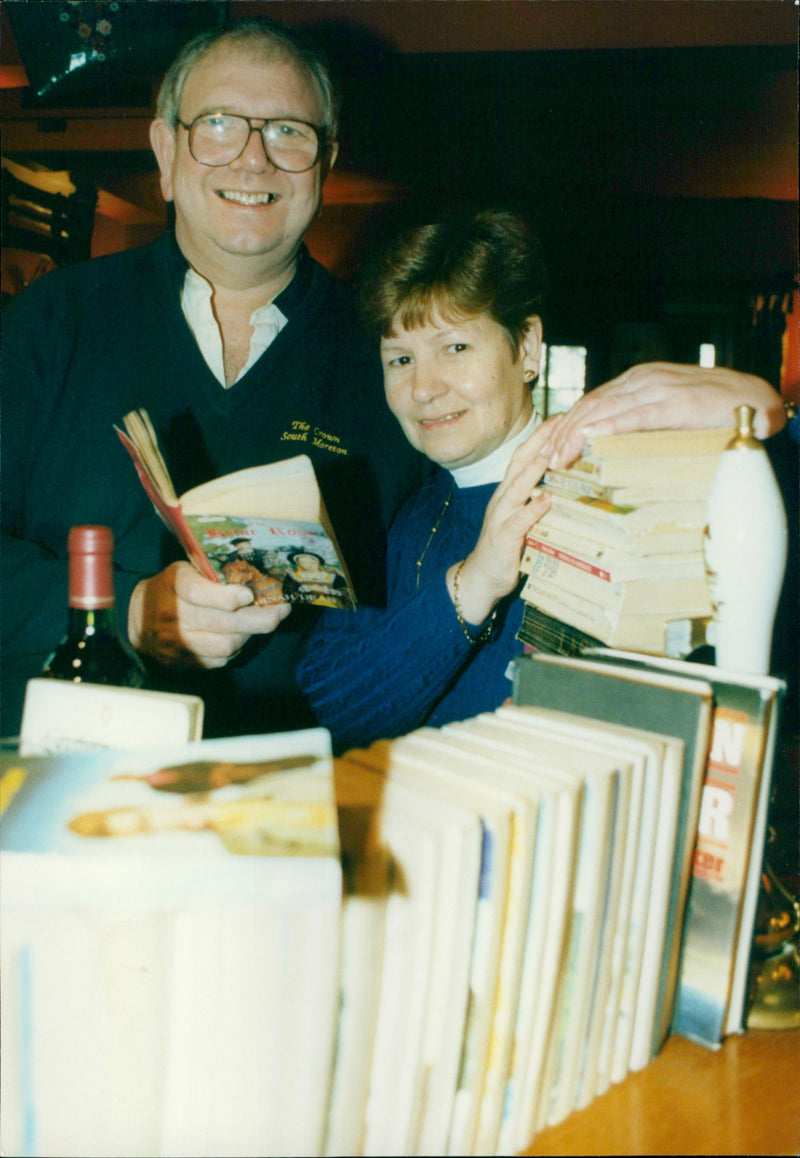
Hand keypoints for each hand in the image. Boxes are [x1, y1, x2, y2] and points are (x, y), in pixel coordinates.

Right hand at [128, 561, 290, 667]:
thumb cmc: (170, 589)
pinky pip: (218, 660)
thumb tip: (257, 582)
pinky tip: (238, 637)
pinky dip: (234, 650)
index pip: (202, 593)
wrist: (136, 618)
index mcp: (174, 585)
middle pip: (223, 623)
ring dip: (248, 635)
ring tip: (259, 624)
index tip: (250, 595)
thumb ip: (213, 575)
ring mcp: (176, 643)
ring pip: (225, 645)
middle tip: (281, 612)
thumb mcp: (185, 570)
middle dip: (259, 619)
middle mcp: (173, 615)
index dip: (230, 597)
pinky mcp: (181, 662)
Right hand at [446, 420, 555, 624]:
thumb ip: (537, 502)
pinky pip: (518, 520)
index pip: (523, 456)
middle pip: (519, 461)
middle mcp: (502, 499)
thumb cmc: (506, 548)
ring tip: (553, 451)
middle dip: (540, 440)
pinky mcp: (503, 538)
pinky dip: (532, 509)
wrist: (480, 578)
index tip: (562, 417)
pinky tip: (546, 499)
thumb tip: (563, 487)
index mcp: (508, 492)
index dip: (540, 436)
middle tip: (562, 421)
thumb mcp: (523, 520)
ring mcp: (500, 517)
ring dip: (535, 468)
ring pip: (517, 486)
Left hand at [544, 362, 785, 468]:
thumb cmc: (713, 412)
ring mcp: (658, 389)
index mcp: (638, 381)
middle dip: (563, 433)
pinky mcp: (676, 404)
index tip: (548, 448)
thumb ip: (640, 422)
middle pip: (591, 406)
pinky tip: (592, 439)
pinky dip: (610, 427)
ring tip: (558, 456)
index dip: (567, 425)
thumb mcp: (667, 414)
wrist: (756, 400)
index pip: (592, 403)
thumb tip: (609, 446)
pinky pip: (636, 416)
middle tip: (544, 459)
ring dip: (577, 434)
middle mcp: (643, 380)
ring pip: (605, 410)